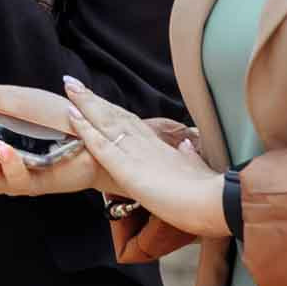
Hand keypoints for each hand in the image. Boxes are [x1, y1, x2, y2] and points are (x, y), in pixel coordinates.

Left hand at [63, 76, 227, 235]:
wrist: (216, 202)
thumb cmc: (209, 193)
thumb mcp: (196, 171)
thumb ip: (188, 158)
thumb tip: (186, 146)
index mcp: (160, 148)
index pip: (130, 123)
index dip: (112, 110)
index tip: (97, 98)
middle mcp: (146, 145)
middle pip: (115, 116)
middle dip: (93, 100)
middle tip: (73, 83)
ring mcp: (136, 154)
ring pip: (106, 124)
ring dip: (85, 105)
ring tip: (70, 88)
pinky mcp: (128, 169)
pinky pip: (102, 146)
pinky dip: (85, 130)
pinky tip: (72, 116)